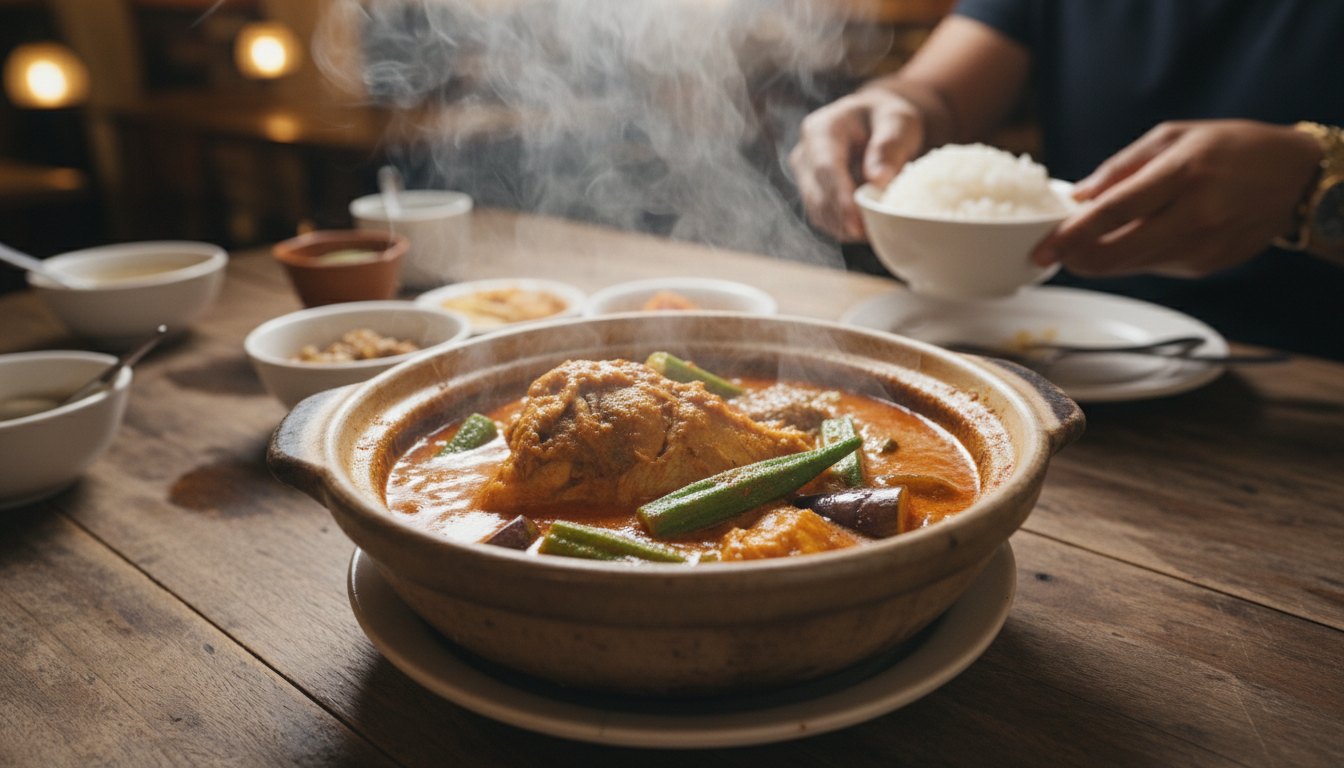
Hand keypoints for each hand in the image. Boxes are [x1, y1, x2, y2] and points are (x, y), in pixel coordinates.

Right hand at [789, 87, 926, 241]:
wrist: (877, 123)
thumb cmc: (888, 119)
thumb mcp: (898, 122)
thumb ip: (889, 146)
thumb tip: (880, 180)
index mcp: (820, 130)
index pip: (825, 168)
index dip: (840, 198)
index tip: (858, 223)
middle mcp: (804, 155)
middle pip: (817, 196)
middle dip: (846, 220)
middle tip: (880, 233)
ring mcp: (804, 178)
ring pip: (819, 213)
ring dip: (847, 228)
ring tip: (880, 229)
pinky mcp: (812, 196)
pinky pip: (825, 220)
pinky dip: (846, 229)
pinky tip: (869, 228)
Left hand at [1033, 120, 1323, 276]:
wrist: (1297, 177)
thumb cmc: (1232, 148)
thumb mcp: (1175, 136)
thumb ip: (1121, 167)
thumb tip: (1079, 196)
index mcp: (1183, 173)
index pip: (1116, 211)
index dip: (1074, 233)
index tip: (1045, 248)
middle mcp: (1195, 214)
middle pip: (1118, 253)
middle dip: (1078, 259)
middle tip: (1054, 253)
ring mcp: (1204, 246)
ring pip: (1132, 266)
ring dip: (1102, 259)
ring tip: (1089, 242)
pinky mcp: (1208, 265)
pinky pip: (1155, 267)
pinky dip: (1135, 256)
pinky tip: (1140, 237)